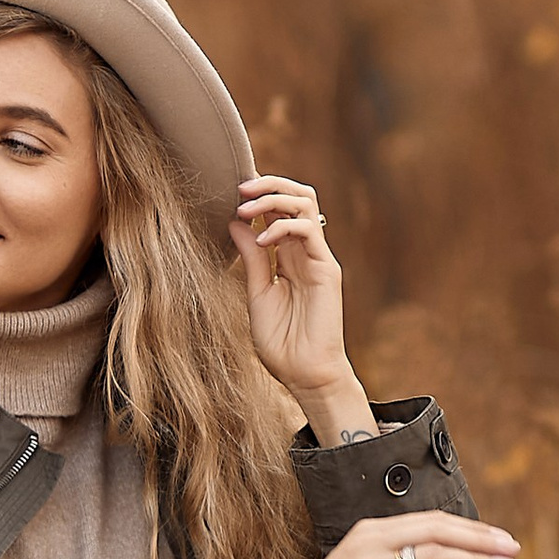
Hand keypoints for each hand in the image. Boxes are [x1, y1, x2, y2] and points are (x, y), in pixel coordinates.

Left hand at [229, 176, 364, 433]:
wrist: (305, 375)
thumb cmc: (281, 344)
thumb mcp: (256, 294)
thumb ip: (251, 258)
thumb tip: (234, 222)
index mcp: (286, 257)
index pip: (278, 210)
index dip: (259, 195)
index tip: (230, 192)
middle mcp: (304, 252)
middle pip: (297, 196)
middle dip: (269, 183)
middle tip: (240, 187)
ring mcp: (317, 258)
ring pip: (306, 204)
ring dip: (275, 197)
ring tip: (247, 205)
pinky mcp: (327, 269)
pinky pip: (310, 232)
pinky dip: (284, 226)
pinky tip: (263, 238)